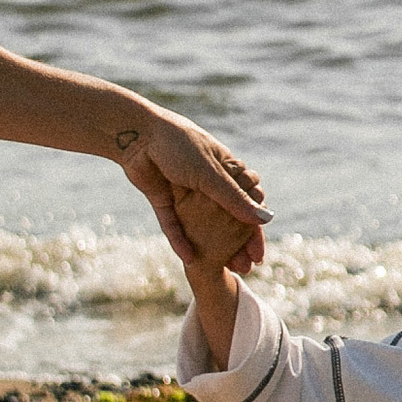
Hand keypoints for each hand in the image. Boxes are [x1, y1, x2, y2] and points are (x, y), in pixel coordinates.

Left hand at [114, 108, 265, 268]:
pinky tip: (190, 259)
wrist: (135, 133)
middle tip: (246, 267)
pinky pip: (173, 225)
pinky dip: (180, 241)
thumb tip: (265, 219)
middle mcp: (207, 182)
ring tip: (224, 267)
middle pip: (228, 218)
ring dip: (214, 246)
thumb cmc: (179, 145)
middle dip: (238, 243)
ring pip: (202, 225)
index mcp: (226, 169)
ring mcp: (185, 192)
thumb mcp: (210, 174)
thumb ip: (235, 199)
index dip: (255, 227)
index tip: (258, 251)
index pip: (248, 201)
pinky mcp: (164, 200)